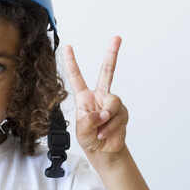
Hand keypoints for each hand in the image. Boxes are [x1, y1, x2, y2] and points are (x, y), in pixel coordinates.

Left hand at [63, 36, 128, 156]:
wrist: (104, 151)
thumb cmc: (89, 139)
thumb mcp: (81, 131)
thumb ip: (88, 121)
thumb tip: (102, 114)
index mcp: (85, 98)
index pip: (77, 77)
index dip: (71, 62)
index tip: (67, 47)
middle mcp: (100, 96)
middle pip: (107, 72)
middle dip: (112, 54)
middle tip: (117, 38)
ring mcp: (112, 104)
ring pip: (113, 103)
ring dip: (106, 120)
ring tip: (100, 130)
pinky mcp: (122, 112)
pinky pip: (118, 117)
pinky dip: (110, 128)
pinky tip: (105, 134)